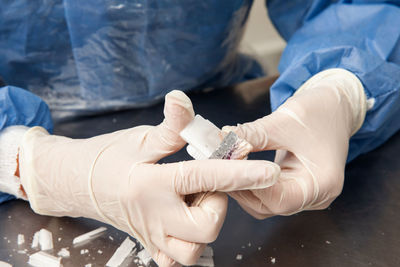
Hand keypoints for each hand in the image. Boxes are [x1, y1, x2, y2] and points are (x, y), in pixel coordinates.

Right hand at [18, 90, 279, 265]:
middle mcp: (153, 217)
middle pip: (206, 228)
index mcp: (151, 184)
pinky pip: (178, 261)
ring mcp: (151, 237)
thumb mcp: (140, 138)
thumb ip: (172, 126)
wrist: (76, 182)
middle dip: (218, 205)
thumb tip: (183, 97)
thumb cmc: (109, 157)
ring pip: (194, 251)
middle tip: (206, 186)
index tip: (268, 171)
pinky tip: (185, 221)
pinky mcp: (150, 247)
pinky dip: (190, 245)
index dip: (239, 172)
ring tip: (193, 204)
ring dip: (204, 226)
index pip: (204, 177)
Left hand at [224, 69, 366, 217]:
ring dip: (244, 186)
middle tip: (219, 165)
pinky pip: (269, 193)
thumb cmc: (319, 111)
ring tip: (226, 164)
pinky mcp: (297, 187)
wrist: (336, 106)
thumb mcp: (283, 121)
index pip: (278, 199)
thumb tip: (222, 139)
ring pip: (266, 203)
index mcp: (322, 183)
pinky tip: (238, 166)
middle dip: (241, 186)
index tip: (226, 164)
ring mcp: (307, 194)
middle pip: (270, 206)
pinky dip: (252, 182)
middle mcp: (317, 195)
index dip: (248, 184)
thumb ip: (252, 134)